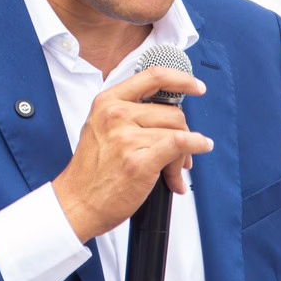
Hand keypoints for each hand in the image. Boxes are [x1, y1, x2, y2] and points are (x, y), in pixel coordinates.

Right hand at [53, 66, 212, 242]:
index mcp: (107, 102)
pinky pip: (180, 144)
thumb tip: (169, 111)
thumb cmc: (91, 170)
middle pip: (172, 112)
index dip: (181, 79)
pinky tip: (202, 147)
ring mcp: (127, 139)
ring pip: (178, 132)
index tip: (197, 87)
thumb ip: (128, 112)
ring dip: (182, 155)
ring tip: (172, 172)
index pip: (153, 77)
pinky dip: (197, 144)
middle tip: (177, 157)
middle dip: (181, 133)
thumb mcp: (100, 127)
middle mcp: (116, 116)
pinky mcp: (139, 162)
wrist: (78, 203)